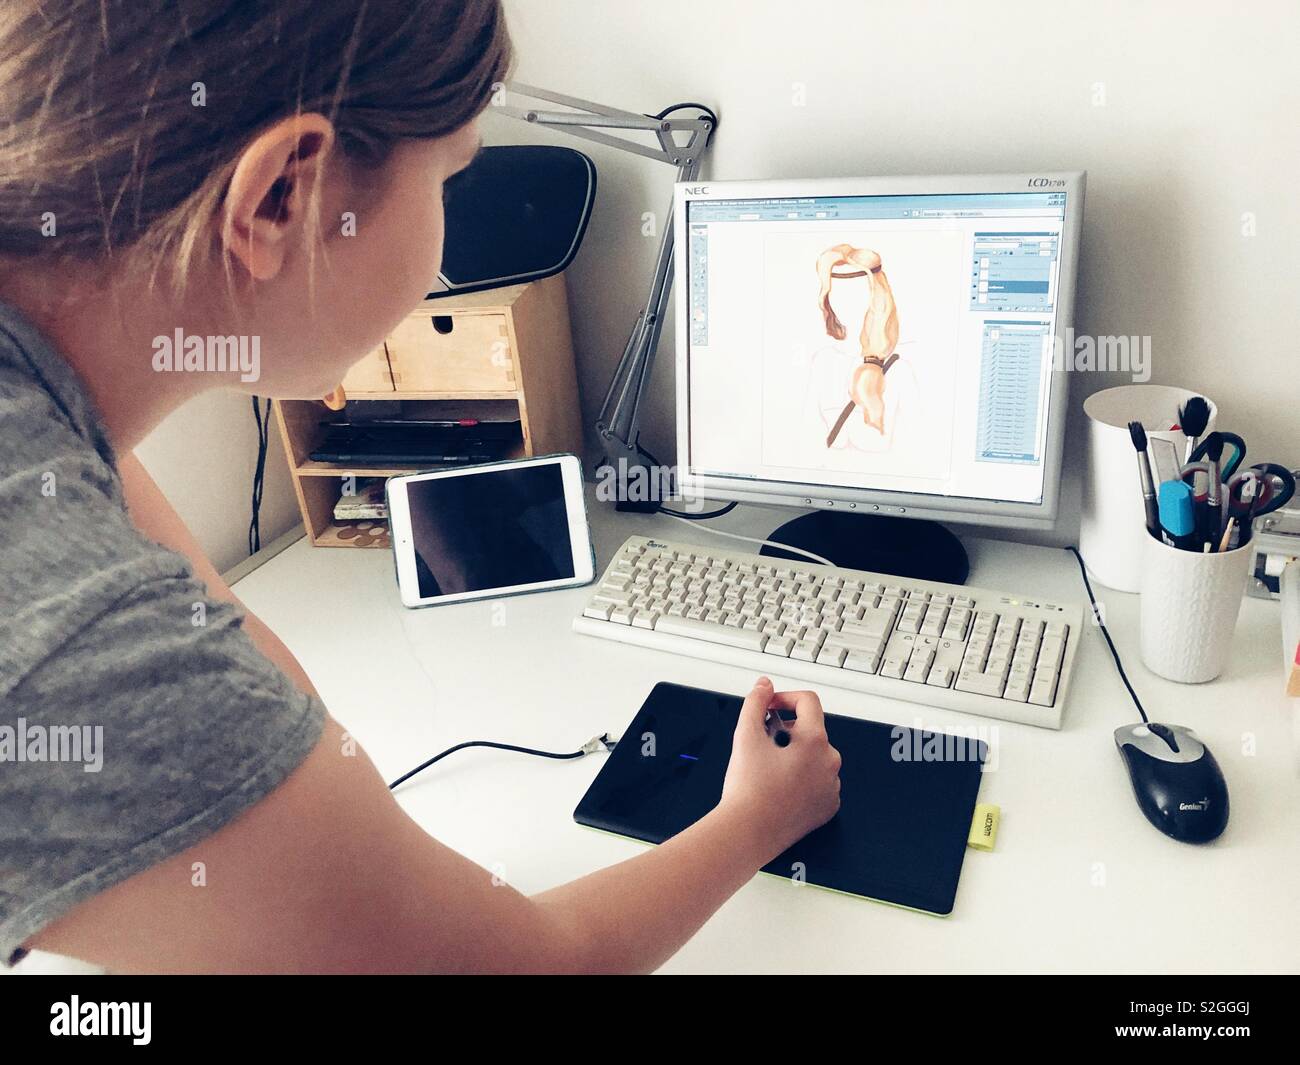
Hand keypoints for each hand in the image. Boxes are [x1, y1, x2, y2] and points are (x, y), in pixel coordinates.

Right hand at [718, 677, 841, 861]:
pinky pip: (818, 782)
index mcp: (816, 742)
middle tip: (760, 743)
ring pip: (814, 757)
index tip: (768, 708)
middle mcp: (830, 763)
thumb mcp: (746, 735)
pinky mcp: (827, 808)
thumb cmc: (748, 789)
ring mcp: (831, 787)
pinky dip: (802, 778)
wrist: (747, 832)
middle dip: (786, 730)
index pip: (808, 701)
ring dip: (794, 755)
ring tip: (768, 768)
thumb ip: (756, 701)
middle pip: (810, 730)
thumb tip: (764, 686)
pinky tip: (779, 787)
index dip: (785, 698)